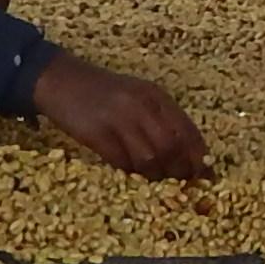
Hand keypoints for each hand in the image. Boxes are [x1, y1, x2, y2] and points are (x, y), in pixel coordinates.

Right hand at [31, 56, 210, 179]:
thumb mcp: (139, 96)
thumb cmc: (105, 93)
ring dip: (154, 175)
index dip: (198, 157)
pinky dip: (129, 172)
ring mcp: (118, 119)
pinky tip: (129, 171)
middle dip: (179, 171)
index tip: (203, 175)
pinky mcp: (96, 133)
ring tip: (152, 179)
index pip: (187, 130)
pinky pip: (121, 162)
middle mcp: (141, 105)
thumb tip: (190, 156)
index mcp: (156, 96)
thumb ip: (162, 119)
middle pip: (171, 147)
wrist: (61, 80)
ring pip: (149, 158)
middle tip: (178, 183)